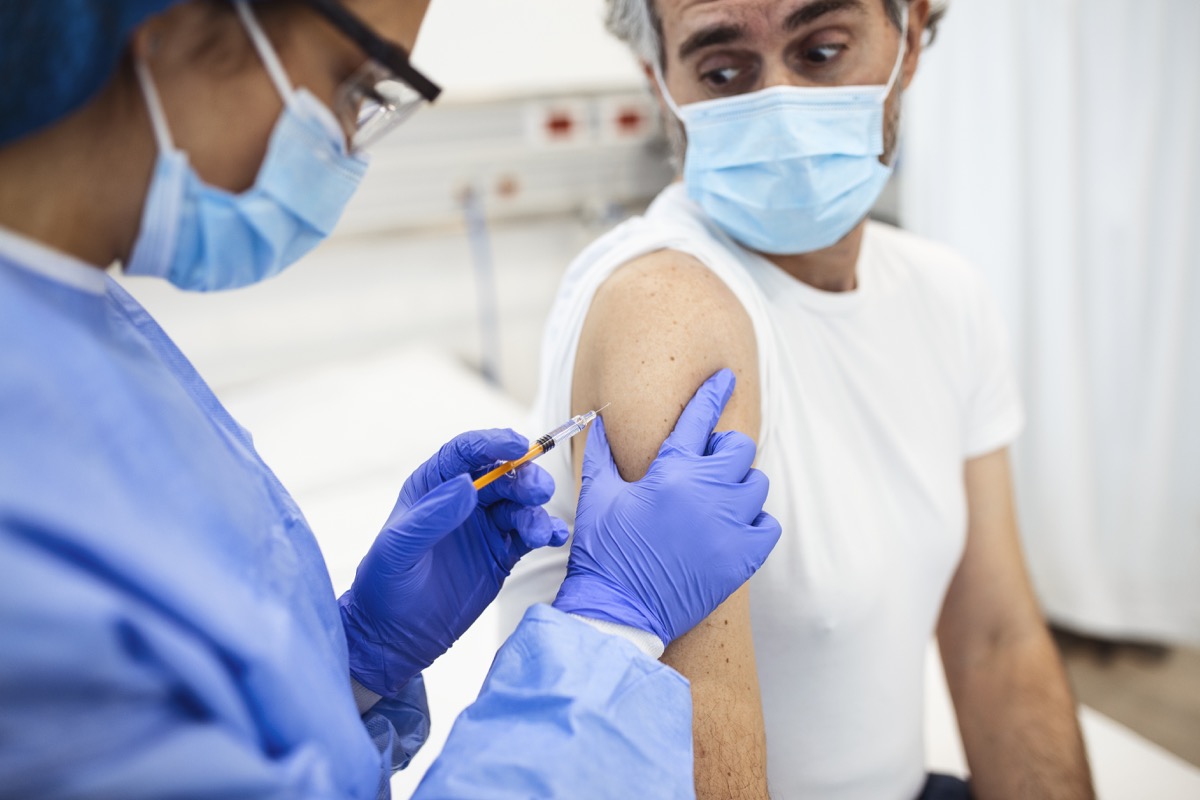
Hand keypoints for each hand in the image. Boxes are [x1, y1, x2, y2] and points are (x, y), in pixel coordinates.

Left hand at [340, 429, 569, 696]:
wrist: (396, 637)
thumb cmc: (385, 586)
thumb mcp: (399, 548)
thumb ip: (432, 516)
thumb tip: (468, 484)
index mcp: (433, 487)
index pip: (466, 452)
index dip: (493, 442)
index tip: (518, 445)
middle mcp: (463, 500)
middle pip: (502, 473)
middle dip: (524, 476)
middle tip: (538, 490)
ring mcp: (485, 526)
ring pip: (520, 502)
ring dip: (535, 508)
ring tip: (536, 530)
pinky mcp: (503, 552)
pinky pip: (530, 533)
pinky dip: (546, 530)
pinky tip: (552, 537)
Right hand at [553, 369, 781, 645]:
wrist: (620, 611)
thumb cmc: (604, 552)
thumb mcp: (596, 496)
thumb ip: (601, 453)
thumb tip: (598, 420)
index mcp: (671, 472)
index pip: (700, 416)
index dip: (713, 391)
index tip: (726, 378)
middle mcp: (707, 492)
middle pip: (739, 447)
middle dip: (723, 451)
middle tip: (703, 469)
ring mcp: (730, 526)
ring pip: (756, 484)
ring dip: (739, 487)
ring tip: (714, 503)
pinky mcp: (743, 558)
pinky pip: (768, 524)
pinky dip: (754, 523)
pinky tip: (731, 529)